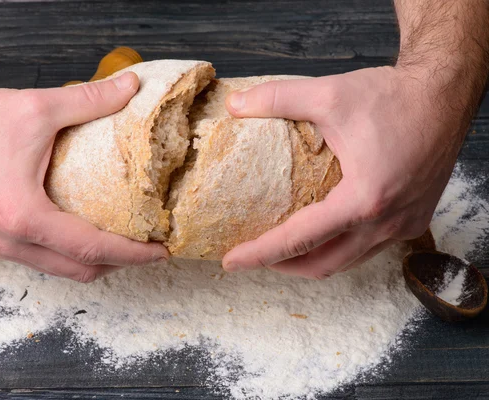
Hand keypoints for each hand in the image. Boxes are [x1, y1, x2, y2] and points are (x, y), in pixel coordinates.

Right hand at [0, 72, 168, 281]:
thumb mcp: (38, 107)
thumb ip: (90, 100)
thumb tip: (130, 88)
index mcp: (23, 216)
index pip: (90, 248)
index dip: (132, 253)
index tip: (160, 251)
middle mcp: (8, 241)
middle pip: (78, 270)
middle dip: (120, 264)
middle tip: (148, 248)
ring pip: (58, 270)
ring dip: (93, 262)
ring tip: (123, 242)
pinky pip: (39, 260)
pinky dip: (67, 256)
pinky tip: (84, 234)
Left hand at [222, 66, 469, 278]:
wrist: (445, 95)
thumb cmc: (393, 97)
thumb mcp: (328, 94)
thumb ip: (276, 99)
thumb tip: (234, 105)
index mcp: (363, 199)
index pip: (299, 240)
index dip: (260, 254)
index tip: (231, 261)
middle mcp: (386, 222)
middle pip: (323, 265)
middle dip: (282, 266)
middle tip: (252, 257)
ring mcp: (404, 225)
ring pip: (348, 261)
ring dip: (312, 261)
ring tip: (282, 250)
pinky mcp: (413, 220)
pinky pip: (369, 249)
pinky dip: (339, 250)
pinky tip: (323, 235)